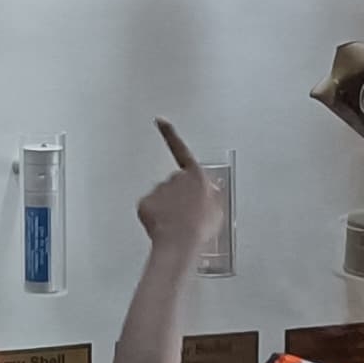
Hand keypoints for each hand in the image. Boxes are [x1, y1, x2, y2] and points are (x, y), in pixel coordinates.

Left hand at [136, 121, 220, 251]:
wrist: (180, 242)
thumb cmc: (200, 227)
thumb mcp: (218, 208)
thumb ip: (212, 193)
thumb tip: (209, 191)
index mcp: (195, 176)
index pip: (180, 149)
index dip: (170, 133)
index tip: (160, 120)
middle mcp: (174, 179)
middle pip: (175, 183)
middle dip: (178, 195)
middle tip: (186, 214)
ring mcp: (158, 190)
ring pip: (162, 197)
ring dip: (168, 207)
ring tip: (178, 224)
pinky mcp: (146, 203)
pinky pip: (150, 207)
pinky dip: (155, 215)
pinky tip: (165, 226)